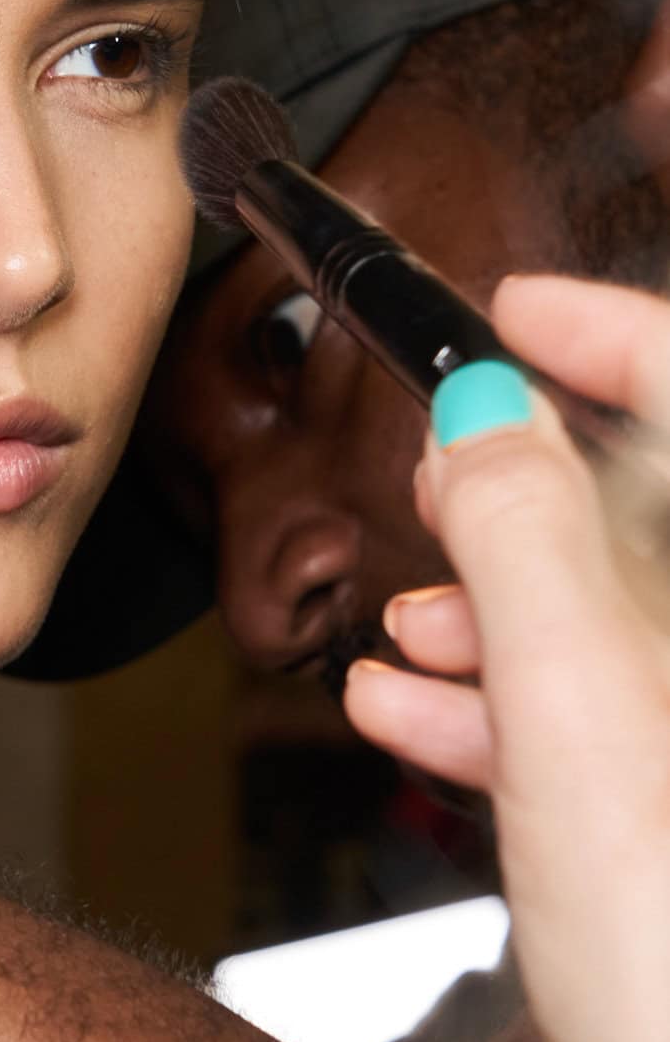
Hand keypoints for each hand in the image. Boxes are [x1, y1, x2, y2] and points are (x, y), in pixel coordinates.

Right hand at [345, 276, 669, 1041]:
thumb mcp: (574, 703)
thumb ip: (524, 532)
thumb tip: (488, 409)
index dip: (609, 340)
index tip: (509, 315)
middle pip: (655, 521)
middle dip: (527, 500)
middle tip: (431, 494)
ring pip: (622, 629)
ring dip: (499, 616)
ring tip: (397, 633)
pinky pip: (611, 726)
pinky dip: (513, 709)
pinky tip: (413, 715)